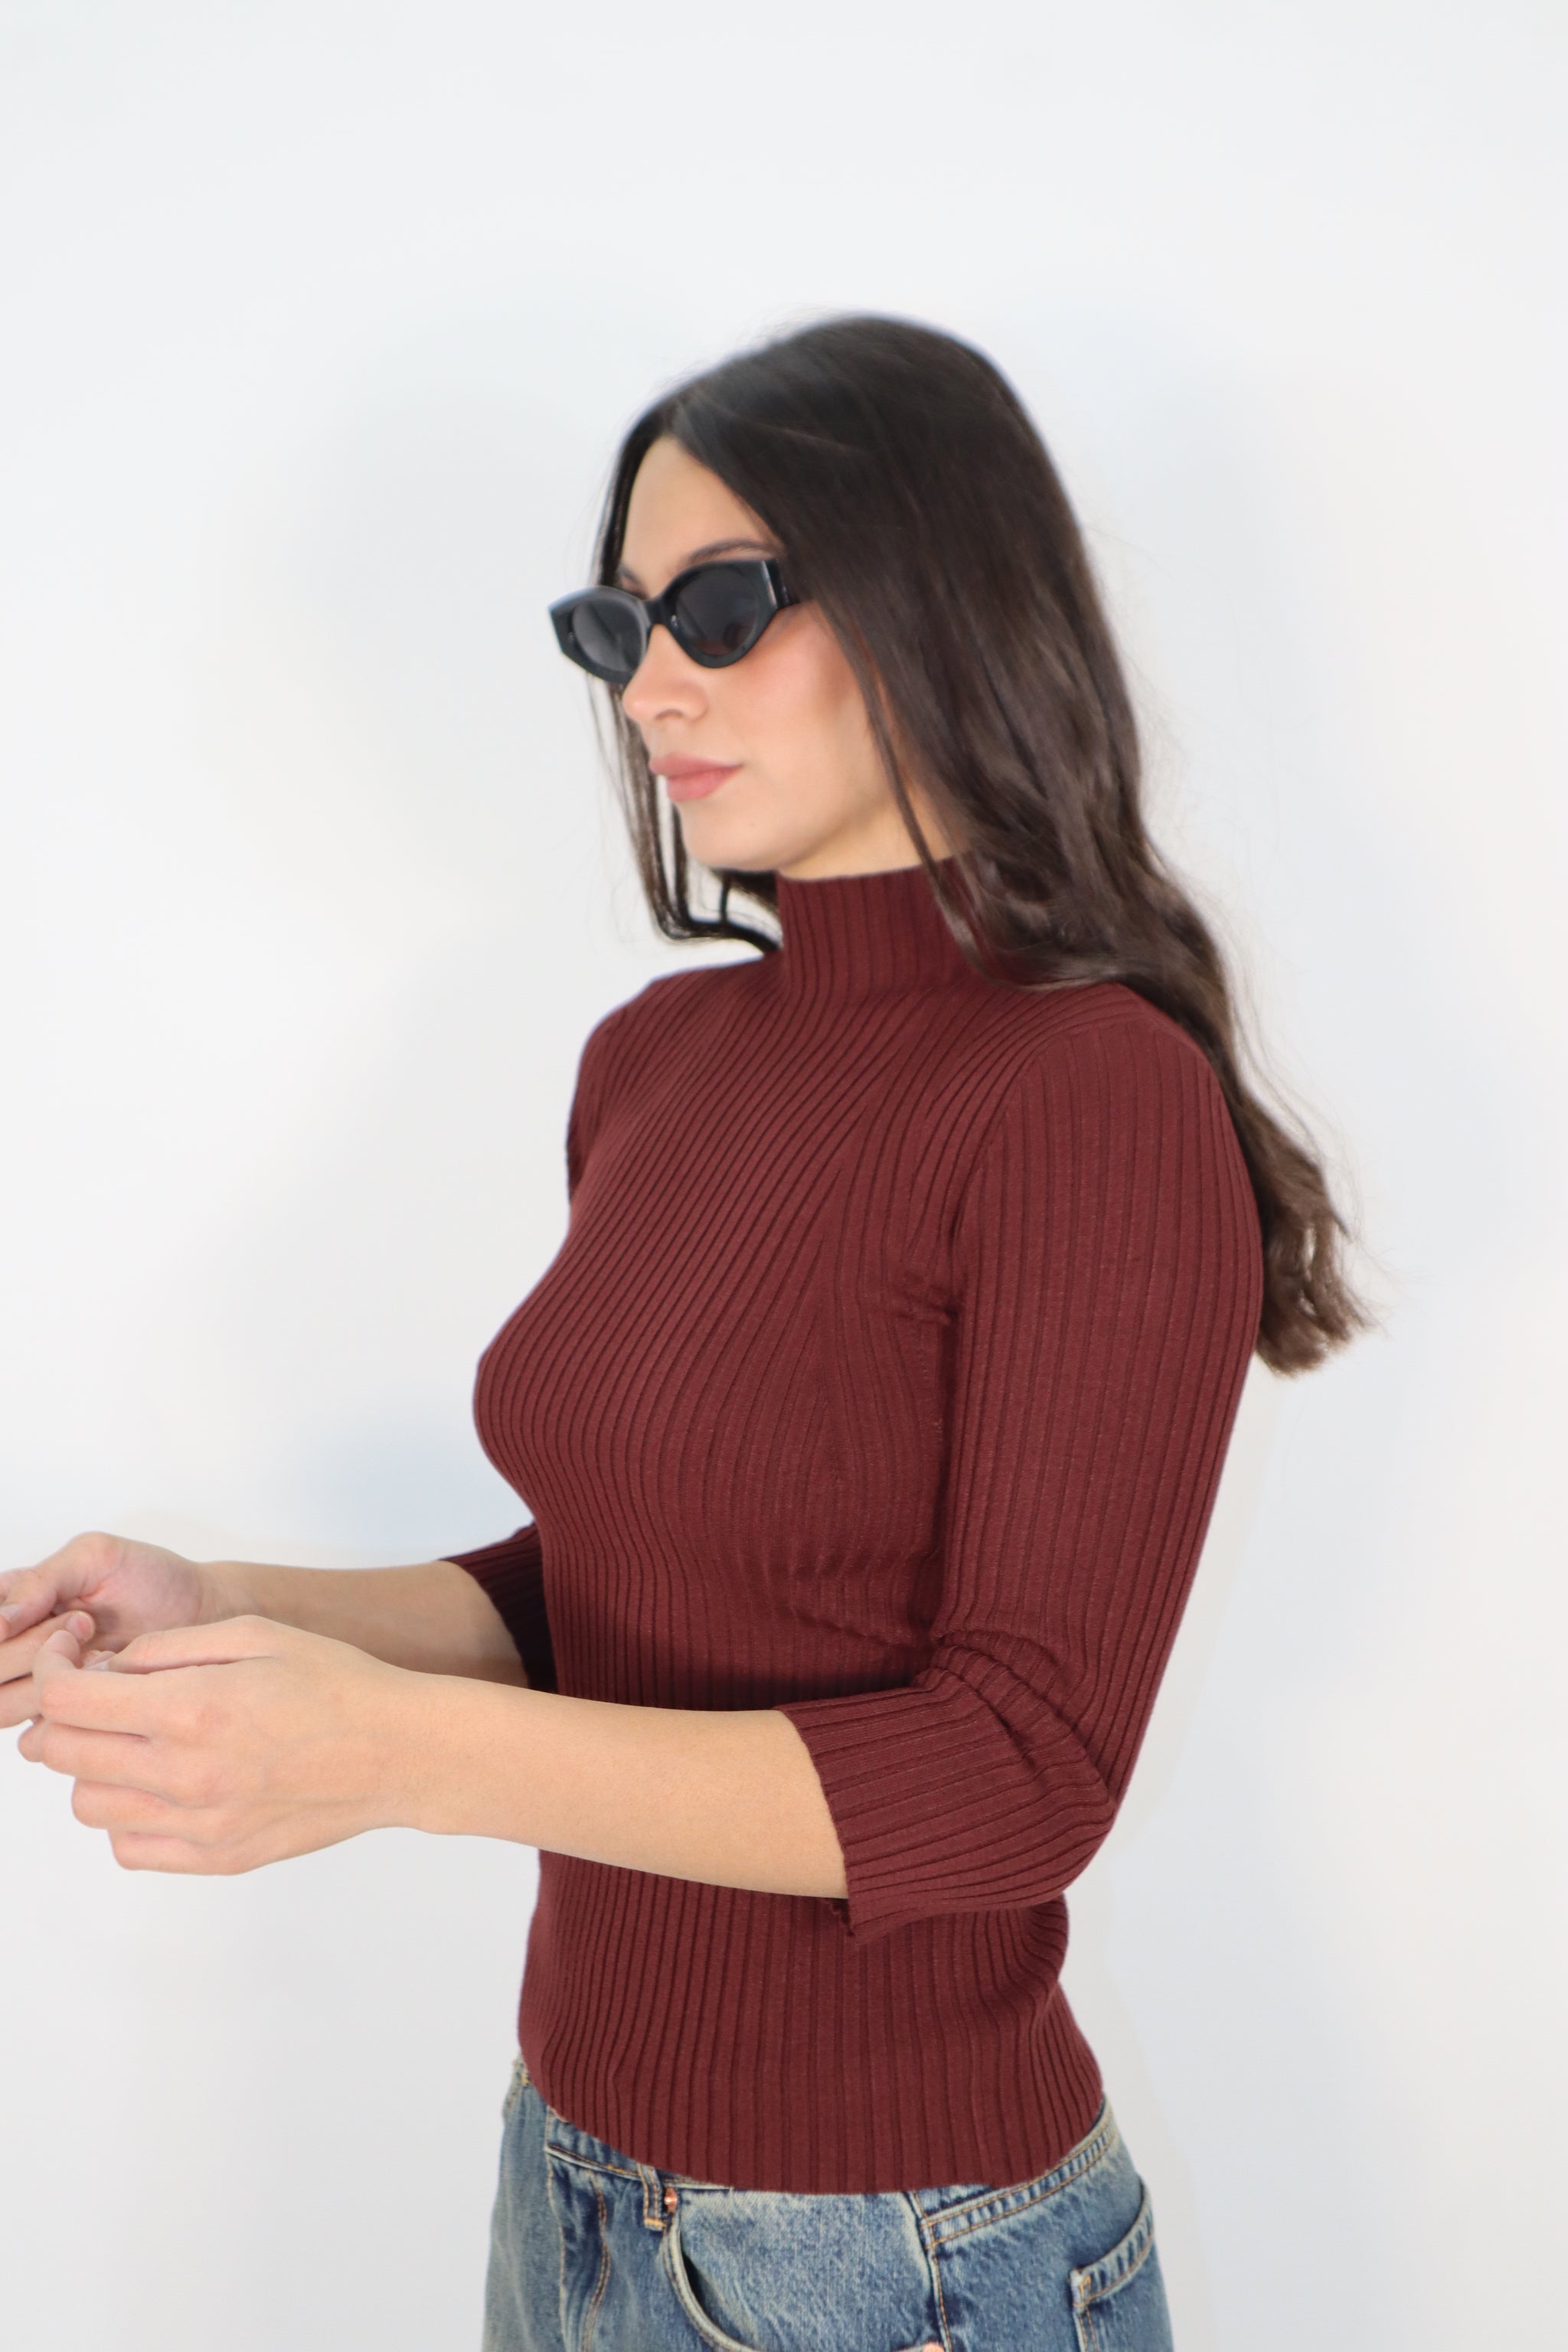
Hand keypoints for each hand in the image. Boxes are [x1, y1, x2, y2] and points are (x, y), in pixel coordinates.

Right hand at [0, 1532, 218, 1728]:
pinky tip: (102, 1678)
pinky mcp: (62, 1718)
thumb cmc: (148, 1578)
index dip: (5, 1628)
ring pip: (2, 1705)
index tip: (49, 1613)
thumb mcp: (93, 1557)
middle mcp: (12, 1647)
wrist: (199, 1614)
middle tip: (82, 1621)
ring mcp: (35, 1685)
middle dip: (31, 1645)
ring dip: (50, 1676)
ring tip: (96, 1647)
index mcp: (10, 1602)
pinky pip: (37, 1732)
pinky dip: (70, 1706)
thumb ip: (39, 1581)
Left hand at [17, 1615, 427, 1874]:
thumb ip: (168, 1648)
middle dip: (64, 1715)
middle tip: (93, 1693)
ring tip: (135, 1739)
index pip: (68, 1701)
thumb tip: (109, 1668)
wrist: (396, 1751)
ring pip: (88, 1806)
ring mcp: (199, 1825)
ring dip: (93, 1767)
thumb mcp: (252, 1635)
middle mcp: (185, 1775)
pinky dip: (127, 1815)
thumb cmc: (336, 1685)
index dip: (54, 1668)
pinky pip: (129, 1846)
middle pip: (63, 1755)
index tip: (69, 1655)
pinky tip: (162, 1782)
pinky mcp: (216, 1858)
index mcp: (192, 1710)